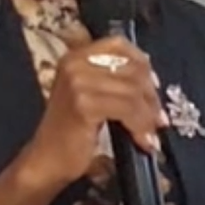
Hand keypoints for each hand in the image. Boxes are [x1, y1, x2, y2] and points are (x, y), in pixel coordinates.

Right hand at [26, 35, 168, 186]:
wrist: (46, 160)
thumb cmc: (70, 130)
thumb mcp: (88, 94)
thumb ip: (113, 79)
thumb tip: (151, 77)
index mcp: (75, 56)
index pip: (118, 44)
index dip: (142, 62)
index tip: (153, 84)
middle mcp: (75, 64)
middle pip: (130, 67)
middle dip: (150, 94)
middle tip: (158, 116)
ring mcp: (78, 82)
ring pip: (133, 90)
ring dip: (149, 114)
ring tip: (152, 131)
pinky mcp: (84, 105)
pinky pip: (127, 109)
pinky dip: (141, 125)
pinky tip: (142, 140)